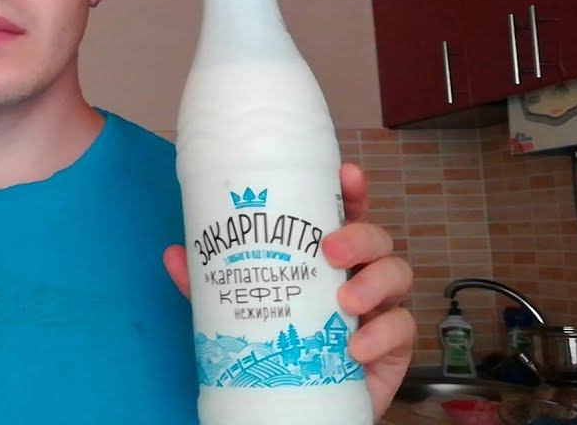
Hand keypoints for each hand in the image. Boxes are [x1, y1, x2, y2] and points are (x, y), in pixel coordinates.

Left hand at [162, 163, 415, 418]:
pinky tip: (355, 347)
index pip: (346, 213)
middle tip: (330, 249)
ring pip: (398, 274)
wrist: (299, 403)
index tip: (347, 174)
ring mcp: (380, 307)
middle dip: (360, 236)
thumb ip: (212, 284)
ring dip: (374, 283)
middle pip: (377, 238)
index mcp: (326, 256)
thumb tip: (174, 254)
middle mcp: (358, 273)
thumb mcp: (240, 309)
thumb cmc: (279, 344)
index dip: (352, 191)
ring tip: (344, 301)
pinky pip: (401, 329)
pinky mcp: (393, 345)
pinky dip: (381, 335)